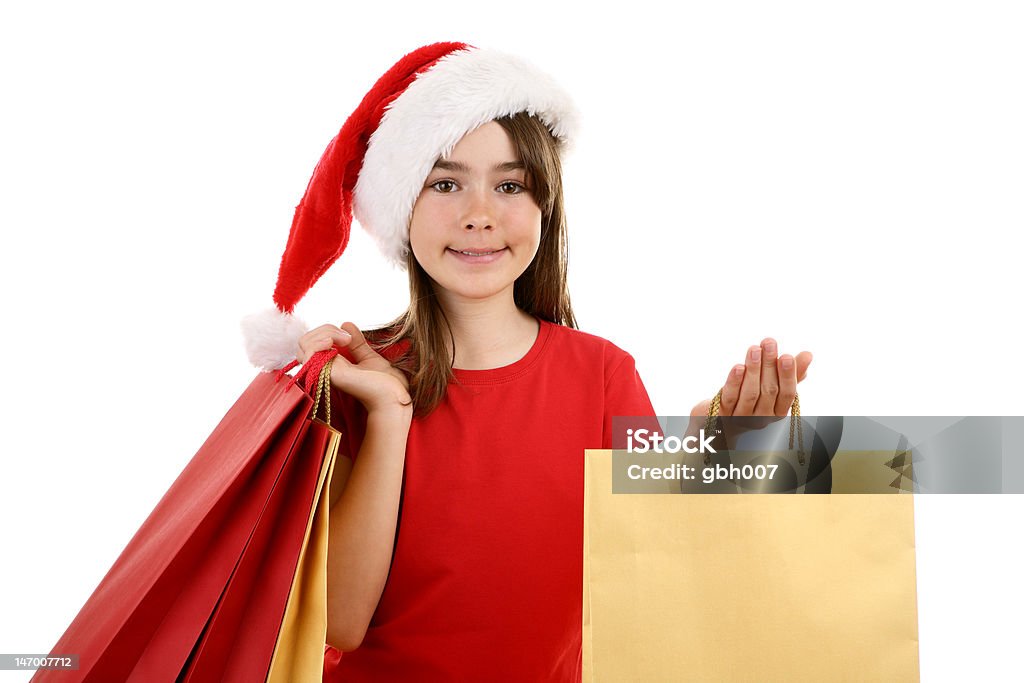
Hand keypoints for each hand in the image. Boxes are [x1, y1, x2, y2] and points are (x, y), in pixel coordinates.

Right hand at [297, 323, 411, 412]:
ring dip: (323, 333)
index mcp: (332, 366)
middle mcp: (325, 370)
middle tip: (346, 337)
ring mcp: (325, 372)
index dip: (326, 332)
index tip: (348, 335)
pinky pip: (309, 354)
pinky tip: (335, 342)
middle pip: (305, 342)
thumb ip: (356, 344)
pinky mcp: (329, 374)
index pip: (313, 344)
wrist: (395, 396)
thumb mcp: (369, 357)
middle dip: (324, 330)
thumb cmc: (386, 383)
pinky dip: (318, 342)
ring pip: (304, 345)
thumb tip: (346, 324)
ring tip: (344, 339)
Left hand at [690, 337, 811, 423]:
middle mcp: (762, 417)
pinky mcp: (723, 413)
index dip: (788, 375)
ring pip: (750, 393)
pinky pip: (730, 397)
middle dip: (770, 365)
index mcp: (778, 411)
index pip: (787, 394)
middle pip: (769, 390)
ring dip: (753, 369)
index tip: (787, 355)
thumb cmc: (754, 400)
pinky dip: (735, 382)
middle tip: (769, 342)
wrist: (723, 421)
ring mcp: (742, 417)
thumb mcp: (773, 388)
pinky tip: (738, 367)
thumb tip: (808, 354)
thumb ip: (791, 374)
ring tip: (754, 349)